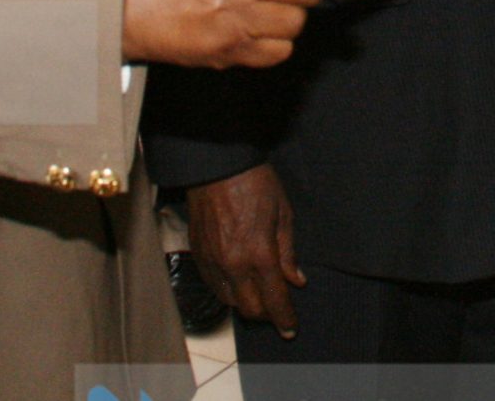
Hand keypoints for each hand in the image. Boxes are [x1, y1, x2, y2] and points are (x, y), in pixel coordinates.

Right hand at [189, 165, 305, 336]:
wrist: (218, 165)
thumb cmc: (255, 184)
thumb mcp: (283, 214)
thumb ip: (288, 253)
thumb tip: (295, 280)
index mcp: (259, 253)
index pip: (274, 299)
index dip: (284, 318)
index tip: (290, 328)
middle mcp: (233, 264)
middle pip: (250, 308)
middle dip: (267, 314)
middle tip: (278, 309)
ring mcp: (212, 261)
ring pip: (230, 301)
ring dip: (246, 303)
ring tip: (259, 294)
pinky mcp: (198, 255)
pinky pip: (214, 286)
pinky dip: (228, 291)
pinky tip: (238, 282)